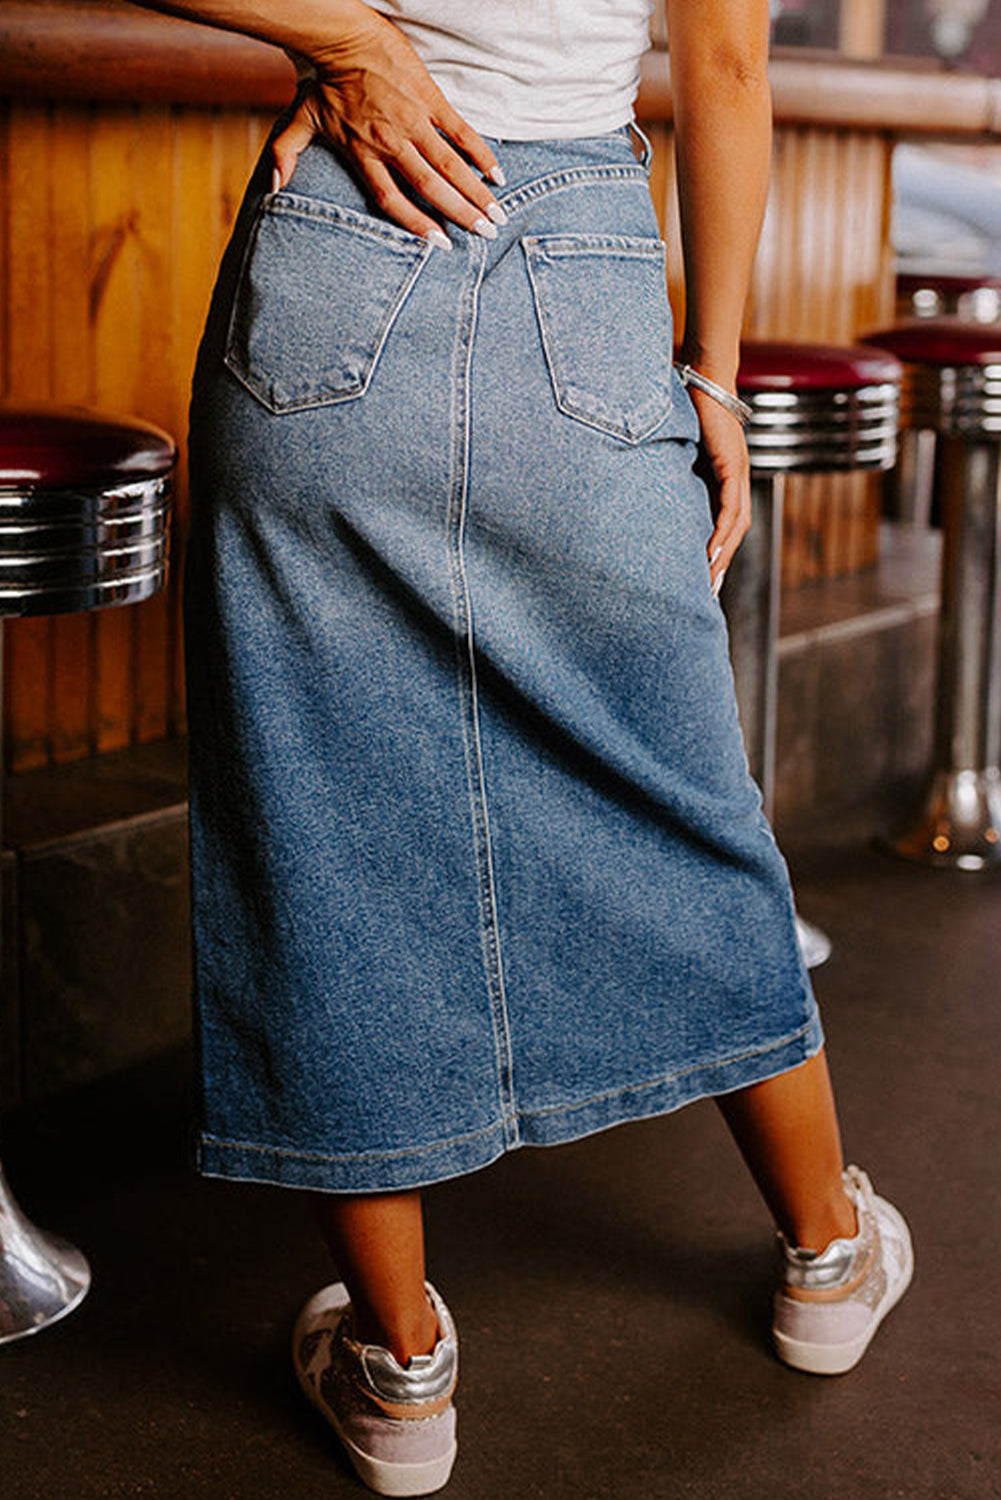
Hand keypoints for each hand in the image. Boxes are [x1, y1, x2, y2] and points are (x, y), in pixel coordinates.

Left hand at [272, 12, 505, 244]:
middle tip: (485, 234)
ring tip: (497, 214)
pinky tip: (497, 174)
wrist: (343, 36)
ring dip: (475, 191)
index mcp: (364, 154)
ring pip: (449, 164)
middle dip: (460, 213)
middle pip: (429, 187)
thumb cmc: (324, 81)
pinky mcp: (429, 98)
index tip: (441, 244)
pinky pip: (459, 130)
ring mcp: (413, 120)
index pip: (392, 199)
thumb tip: (273, 188)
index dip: (417, 224)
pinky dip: (479, 152)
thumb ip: (285, 155)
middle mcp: (391, 142)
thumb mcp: (299, 120)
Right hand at [688, 386, 751, 591]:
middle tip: (707, 592)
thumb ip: (671, 468)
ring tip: (708, 580)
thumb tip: (646, 487)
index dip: (716, 551)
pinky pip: (730, 509)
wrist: (703, 376)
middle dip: (721, 563)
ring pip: (736, 526)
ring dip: (722, 555)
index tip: (702, 576)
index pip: (724, 523)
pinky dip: (721, 533)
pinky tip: (710, 553)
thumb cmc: (686, 405)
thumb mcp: (676, 448)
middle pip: (734, 532)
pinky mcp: (733, 465)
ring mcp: (738, 472)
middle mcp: (736, 478)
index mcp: (723, 476)